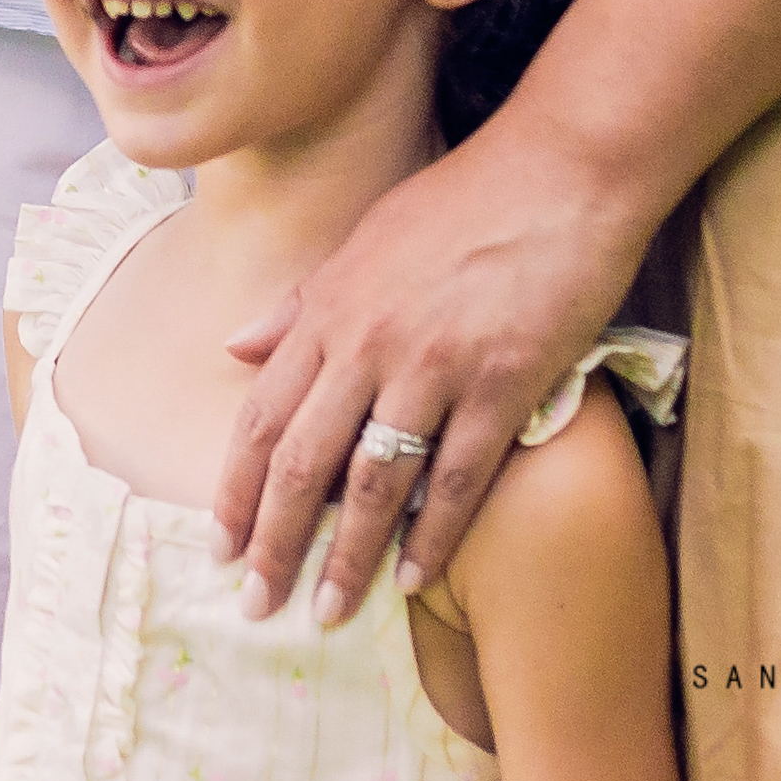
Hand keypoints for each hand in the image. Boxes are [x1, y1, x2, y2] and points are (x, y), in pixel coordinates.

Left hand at [216, 109, 653, 626]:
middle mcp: (366, 343)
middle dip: (273, 543)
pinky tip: (413, 580)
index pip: (260, 418)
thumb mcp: (363, 241)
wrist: (560, 170)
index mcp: (326, 310)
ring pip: (374, 483)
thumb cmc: (462, 201)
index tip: (220, 547)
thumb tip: (234, 348)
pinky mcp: (504, 384)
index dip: (235, 491)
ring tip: (331, 610)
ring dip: (347, 556)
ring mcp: (435, 366)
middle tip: (256, 603)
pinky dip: (432, 536)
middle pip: (301, 463)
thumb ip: (299, 304)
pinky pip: (458, 479)